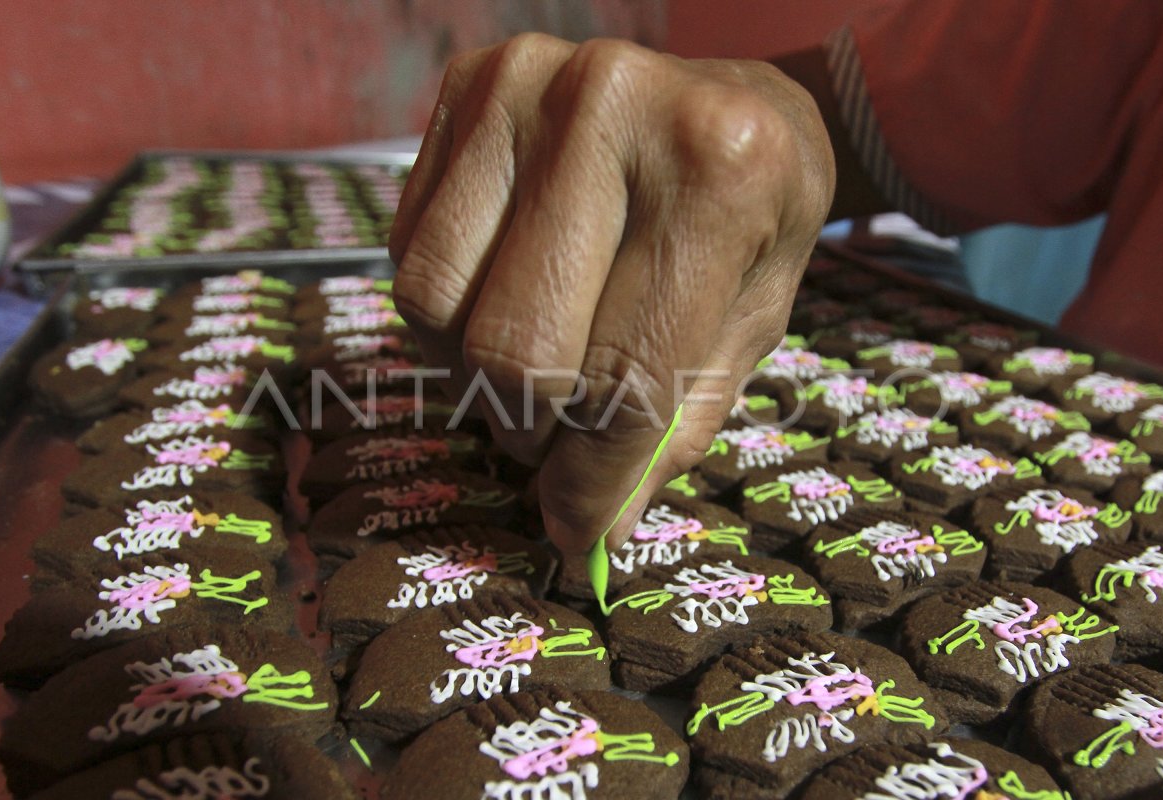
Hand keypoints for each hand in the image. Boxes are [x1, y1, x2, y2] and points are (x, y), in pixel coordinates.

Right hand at [389, 34, 833, 554]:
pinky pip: (409, 255)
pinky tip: (504, 300)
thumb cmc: (753, 221)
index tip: (576, 533)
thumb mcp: (750, 321)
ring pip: (439, 308)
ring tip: (538, 366)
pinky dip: (450, 316)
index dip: (594, 480)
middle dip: (537, 429)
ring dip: (481, 376)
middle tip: (562, 433)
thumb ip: (673, 425)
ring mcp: (526, 84)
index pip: (628, 373)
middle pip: (515, 349)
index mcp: (717, 170)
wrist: (732, 100)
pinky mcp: (464, 86)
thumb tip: (590, 531)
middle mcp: (611, 105)